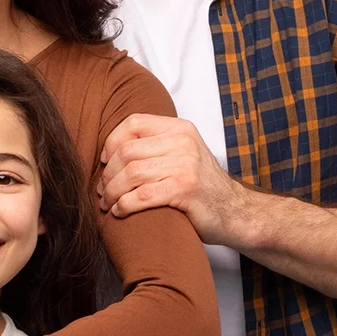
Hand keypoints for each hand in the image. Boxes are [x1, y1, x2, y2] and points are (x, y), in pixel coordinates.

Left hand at [97, 113, 244, 245]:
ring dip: (112, 191)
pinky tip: (119, 211)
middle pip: (127, 151)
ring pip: (132, 174)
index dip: (112, 142)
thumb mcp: (182, 154)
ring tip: (107, 203)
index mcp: (180, 129)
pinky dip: (124, 205)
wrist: (235, 212)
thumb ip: (155, 146)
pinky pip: (142, 196)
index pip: (134, 123)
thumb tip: (109, 152)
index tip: (104, 161)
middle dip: (108, 173)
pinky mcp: (185, 191)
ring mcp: (185, 166)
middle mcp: (183, 143)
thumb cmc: (200, 186)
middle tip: (101, 189)